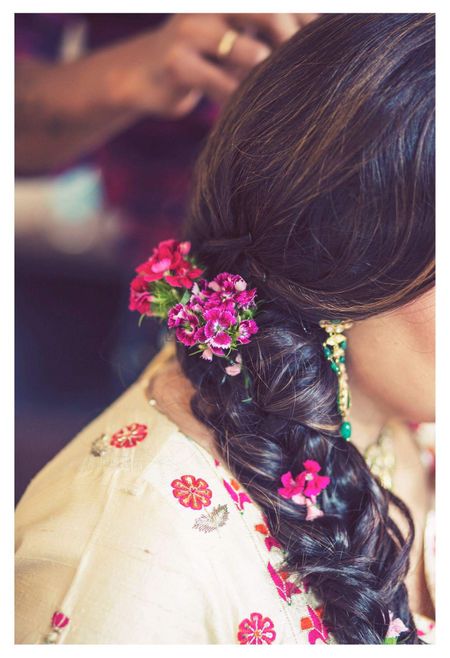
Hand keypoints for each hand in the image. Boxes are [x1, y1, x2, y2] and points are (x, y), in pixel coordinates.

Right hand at [106, 13, 318, 117]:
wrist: (142, 76)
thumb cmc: (201, 59)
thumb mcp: (234, 36)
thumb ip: (268, 33)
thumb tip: (323, 39)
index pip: (279, 0)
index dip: (308, 20)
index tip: (329, 48)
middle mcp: (210, 3)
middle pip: (270, 13)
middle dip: (294, 46)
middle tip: (307, 76)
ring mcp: (191, 29)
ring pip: (250, 53)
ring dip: (267, 81)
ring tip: (273, 98)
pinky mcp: (176, 62)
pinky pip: (222, 86)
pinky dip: (238, 103)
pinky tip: (243, 112)